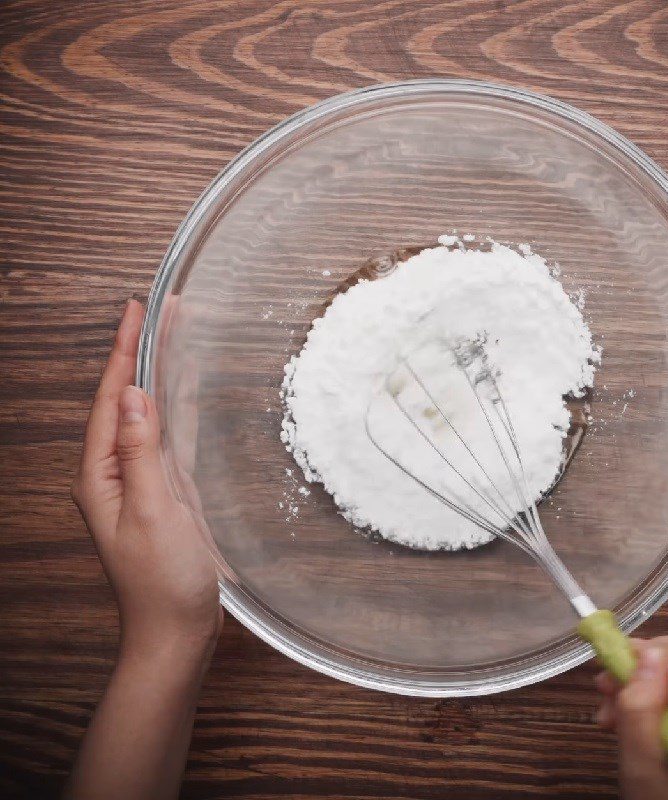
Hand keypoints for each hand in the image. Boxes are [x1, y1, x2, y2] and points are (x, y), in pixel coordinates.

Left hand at [71, 299, 221, 657]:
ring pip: (143, 416)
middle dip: (138, 354)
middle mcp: (113, 474)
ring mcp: (137, 483)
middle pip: (123, 401)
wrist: (176, 632)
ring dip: (154, 375)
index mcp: (100, 476)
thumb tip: (131, 394)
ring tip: (169, 338)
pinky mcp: (161, 493)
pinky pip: (162, 439)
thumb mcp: (153, 511)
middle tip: (157, 312)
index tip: (135, 311)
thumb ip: (141, 452)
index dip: (122, 353)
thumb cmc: (163, 581)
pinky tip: (181, 392)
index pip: (108, 401)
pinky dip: (171, 409)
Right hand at [595, 630, 667, 799]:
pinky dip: (664, 691)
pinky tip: (635, 712)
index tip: (622, 672)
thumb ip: (641, 708)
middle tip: (607, 688)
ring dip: (649, 678)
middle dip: (648, 665)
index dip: (661, 652)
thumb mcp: (642, 766)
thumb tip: (646, 654)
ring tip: (614, 707)